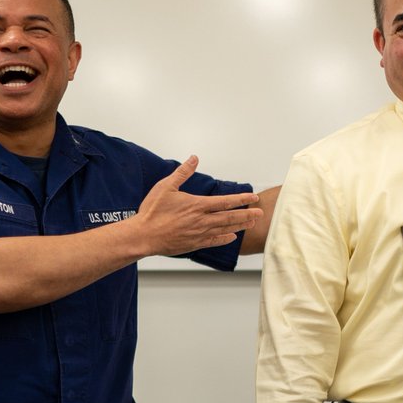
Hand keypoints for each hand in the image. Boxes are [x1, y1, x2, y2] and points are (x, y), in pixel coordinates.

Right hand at [134, 156, 262, 255]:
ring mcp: (198, 234)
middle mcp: (200, 221)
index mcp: (196, 205)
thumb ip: (183, 172)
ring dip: (239, 226)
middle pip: (229, 217)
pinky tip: (231, 237)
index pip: (225, 202)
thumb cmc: (152, 212)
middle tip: (260, 213)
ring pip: (224, 229)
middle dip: (246, 214)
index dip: (241, 199)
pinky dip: (224, 239)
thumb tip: (194, 159)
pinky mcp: (193, 244)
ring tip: (251, 223)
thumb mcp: (166, 187)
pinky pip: (213, 241)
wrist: (143, 236)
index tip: (253, 198)